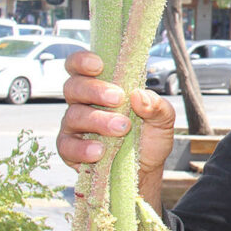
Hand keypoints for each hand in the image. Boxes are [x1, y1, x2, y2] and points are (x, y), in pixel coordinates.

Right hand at [58, 51, 175, 179]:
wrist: (145, 170)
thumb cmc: (149, 137)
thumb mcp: (163, 120)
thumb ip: (157, 106)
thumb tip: (139, 95)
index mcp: (102, 87)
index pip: (80, 66)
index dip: (82, 61)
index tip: (98, 65)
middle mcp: (83, 103)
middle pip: (74, 87)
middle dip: (95, 90)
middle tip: (118, 99)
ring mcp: (74, 126)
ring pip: (73, 115)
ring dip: (97, 121)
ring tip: (121, 129)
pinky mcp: (70, 149)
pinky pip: (67, 145)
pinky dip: (82, 148)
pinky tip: (100, 151)